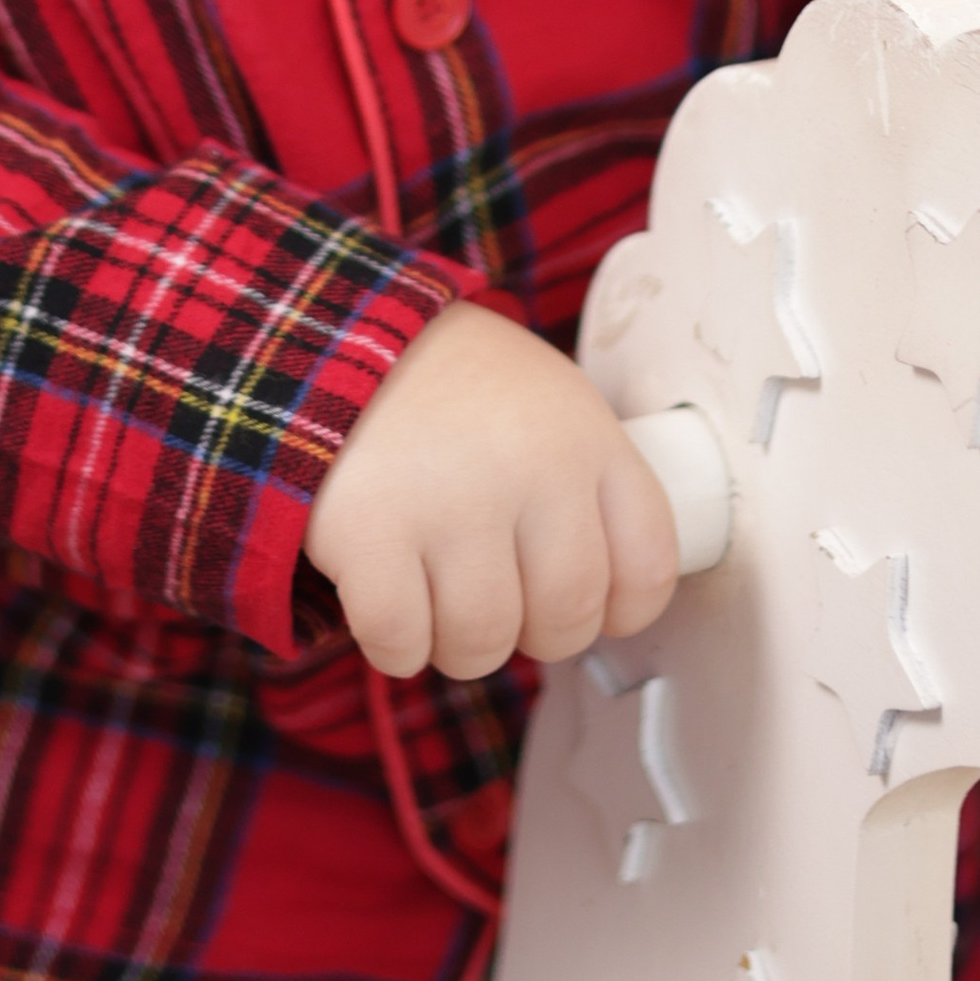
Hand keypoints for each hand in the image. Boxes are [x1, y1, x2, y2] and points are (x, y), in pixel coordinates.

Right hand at [303, 301, 679, 679]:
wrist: (332, 335)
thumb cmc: (449, 389)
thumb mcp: (547, 403)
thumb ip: (587, 489)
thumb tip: (615, 601)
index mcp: (584, 436)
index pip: (647, 568)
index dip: (618, 610)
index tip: (586, 605)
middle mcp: (530, 467)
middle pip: (566, 620)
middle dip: (530, 632)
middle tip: (496, 597)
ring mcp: (450, 500)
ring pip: (484, 644)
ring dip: (456, 642)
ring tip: (435, 591)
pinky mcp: (372, 531)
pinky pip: (402, 643)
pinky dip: (394, 645)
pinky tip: (386, 597)